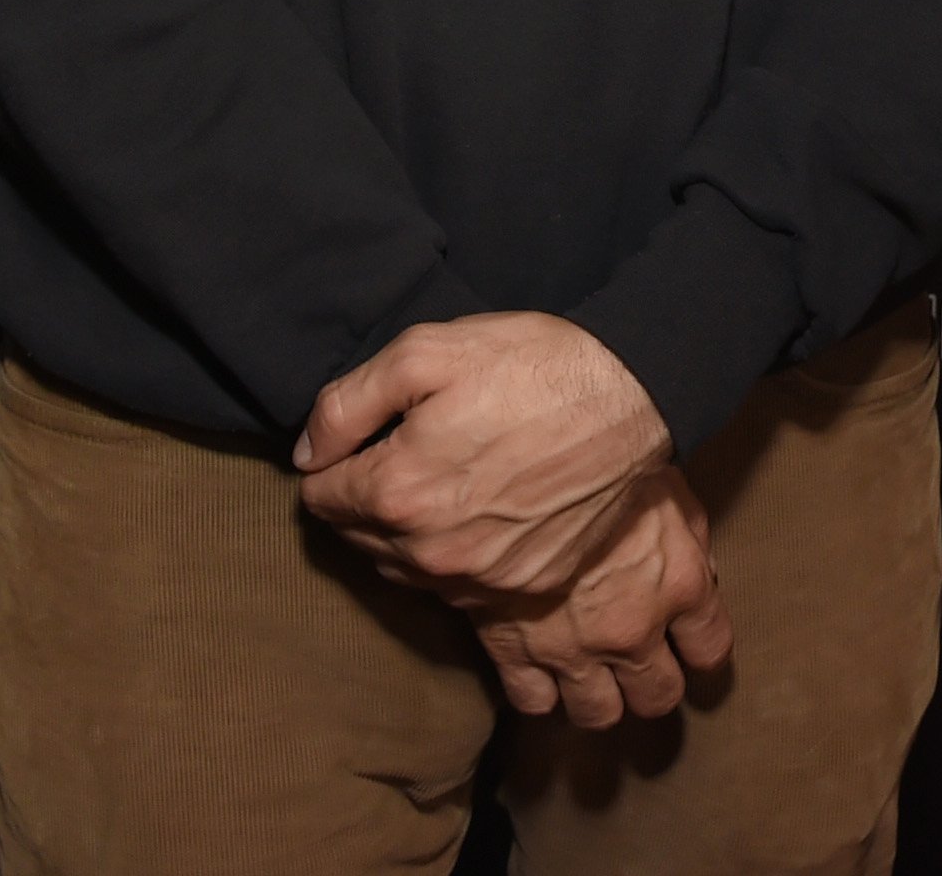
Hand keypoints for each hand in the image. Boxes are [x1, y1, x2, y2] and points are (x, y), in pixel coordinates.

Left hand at [294, 313, 673, 603]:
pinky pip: (456, 587)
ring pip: (402, 569)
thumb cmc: (530, 366)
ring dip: (405, 533)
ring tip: (441, 480)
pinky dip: (453, 554)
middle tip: (404, 452)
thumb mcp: (425, 352)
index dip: (334, 461)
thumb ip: (346, 404)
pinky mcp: (521, 589)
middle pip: (356, 539)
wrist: (632, 398)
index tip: (365, 438)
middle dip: (366, 498)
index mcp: (397, 492)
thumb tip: (309, 454)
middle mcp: (430, 552)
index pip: (319, 498)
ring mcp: (480, 579)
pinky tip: (477, 510)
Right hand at [468, 469, 734, 727]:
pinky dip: (536, 689)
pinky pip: (533, 701)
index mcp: (680, 585)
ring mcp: (574, 648)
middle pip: (658, 697)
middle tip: (634, 664)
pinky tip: (534, 666)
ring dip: (595, 698)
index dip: (697, 651)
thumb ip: (689, 539)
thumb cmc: (599, 455)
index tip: (685, 645)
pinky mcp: (516, 651)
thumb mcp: (668, 485)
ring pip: (599, 713)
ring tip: (584, 674)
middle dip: (649, 684)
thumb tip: (700, 573)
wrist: (519, 461)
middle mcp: (633, 630)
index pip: (710, 649)